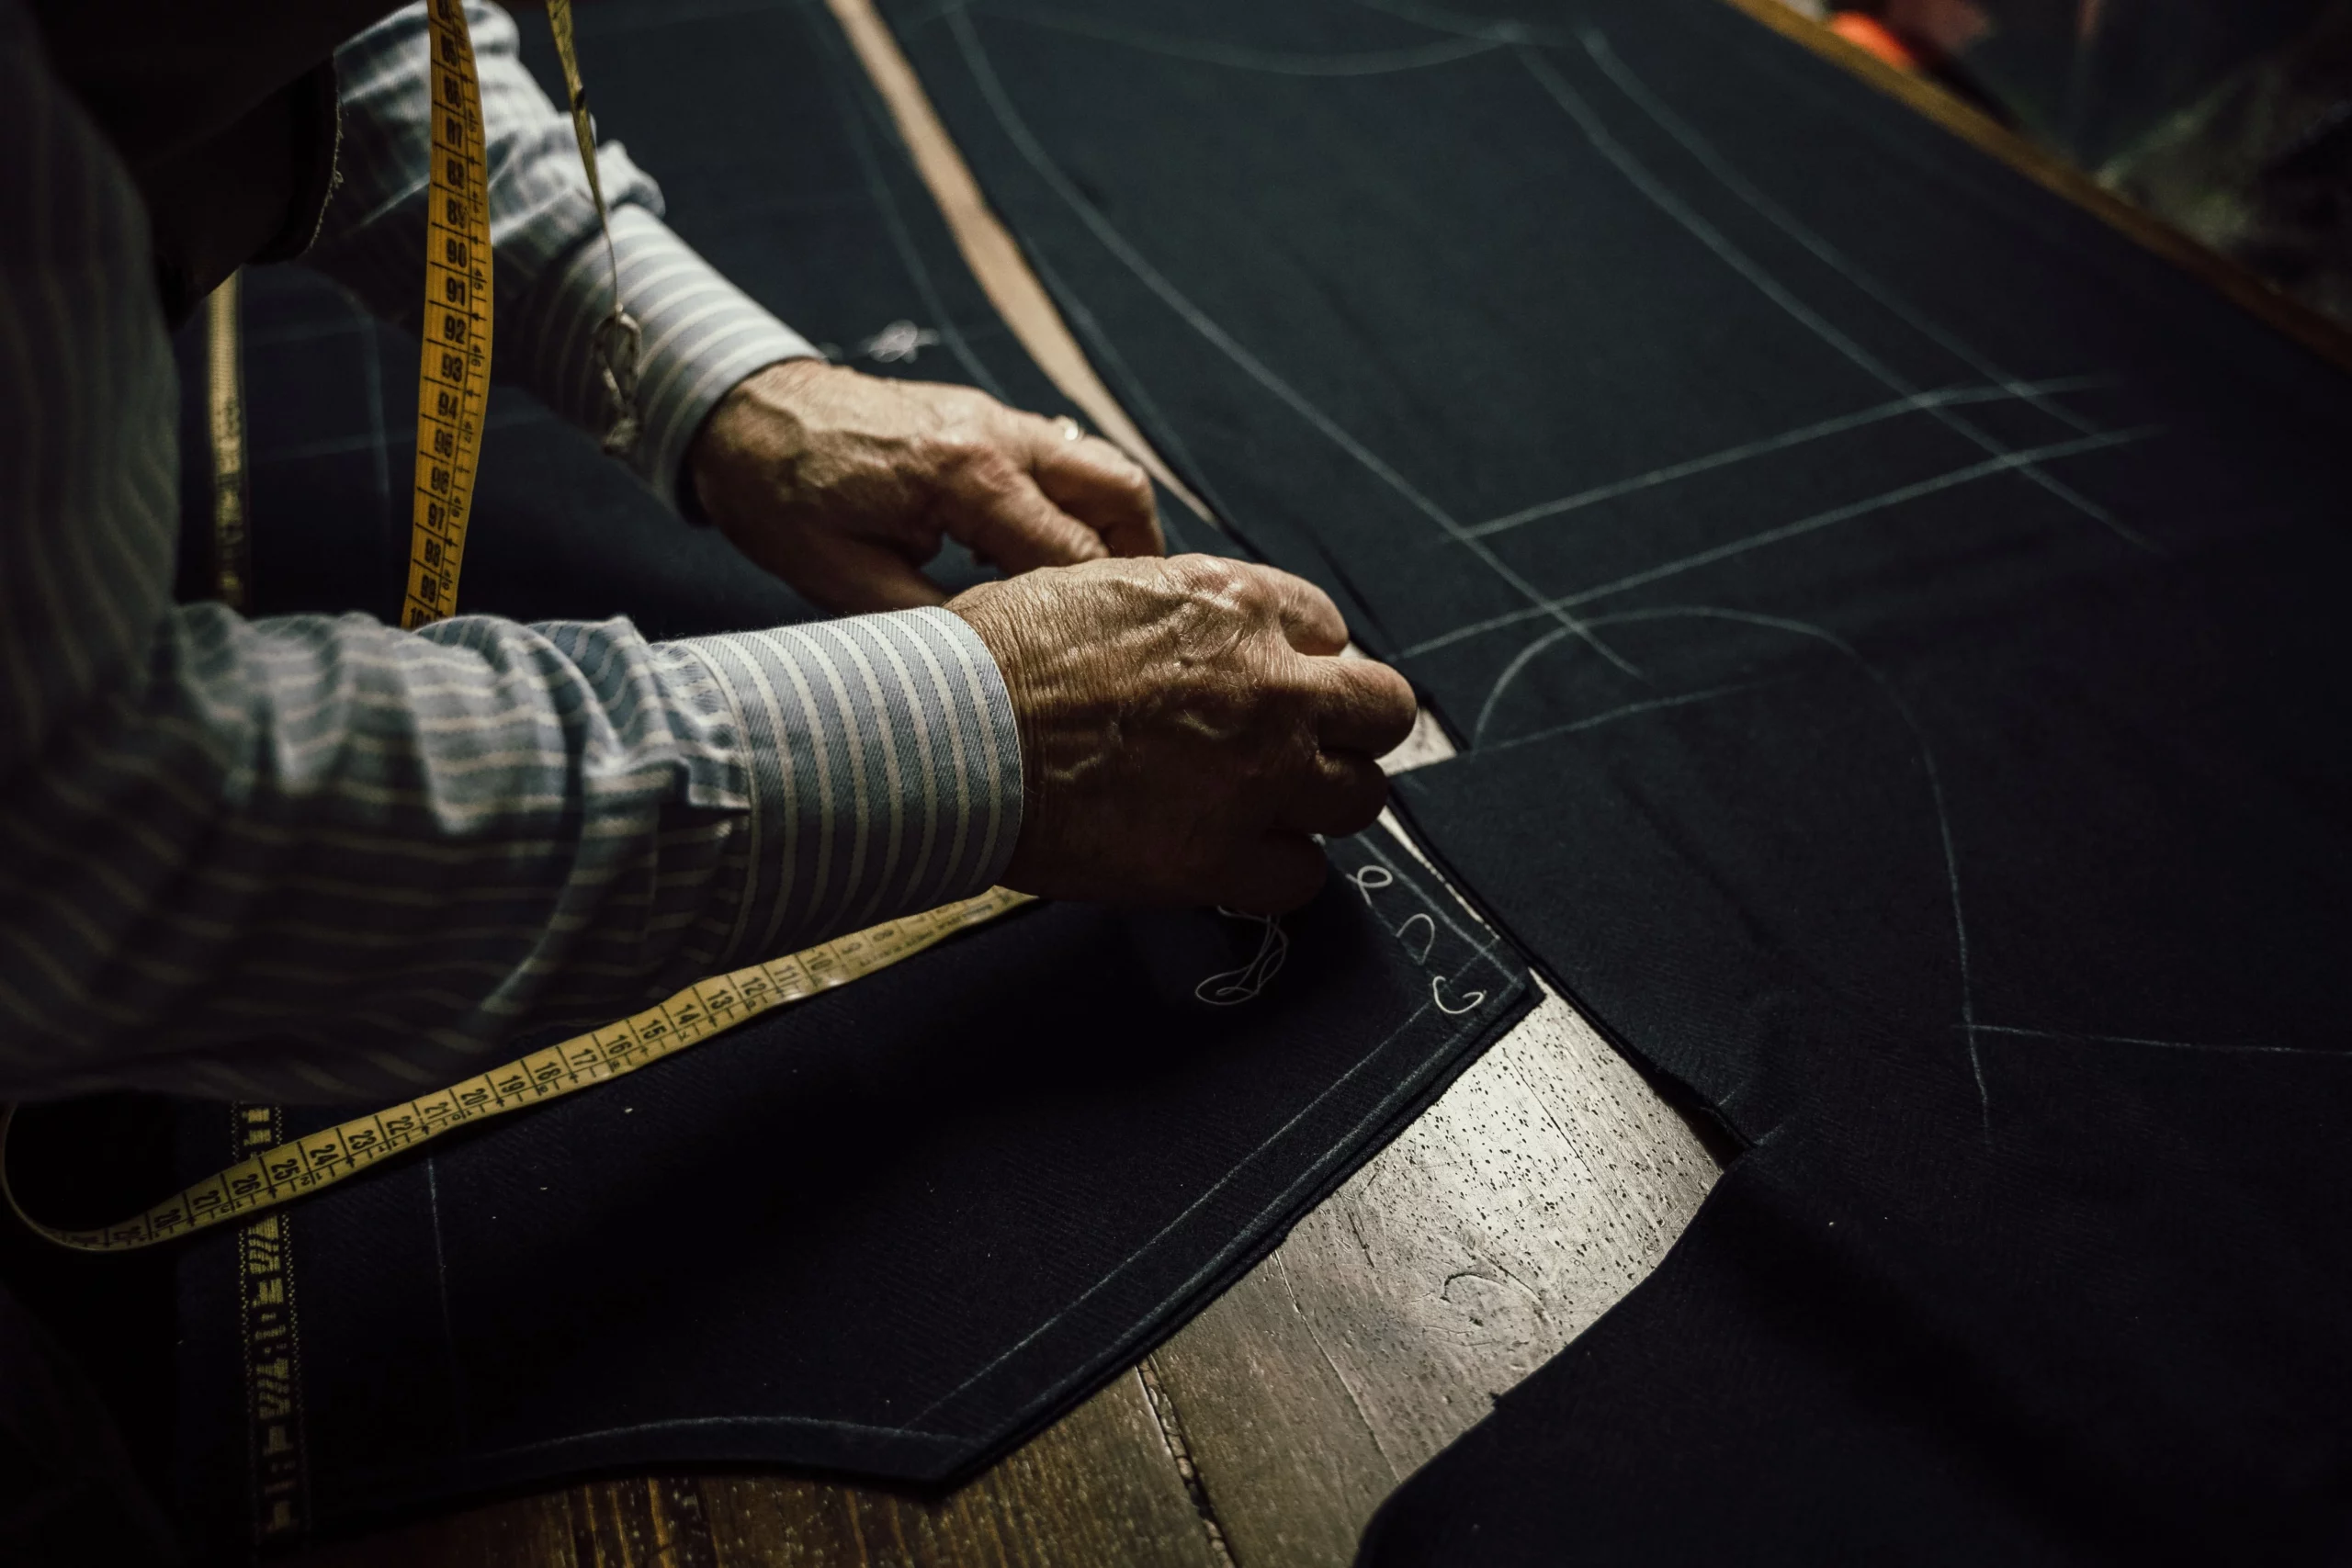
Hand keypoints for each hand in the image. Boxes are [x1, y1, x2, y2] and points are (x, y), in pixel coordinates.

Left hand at [687, 359, 1163, 611]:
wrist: (747, 413)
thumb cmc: (782, 495)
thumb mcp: (843, 579)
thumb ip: (932, 620)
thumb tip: (998, 663)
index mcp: (967, 476)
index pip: (1074, 553)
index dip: (1092, 612)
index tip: (1098, 658)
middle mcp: (1001, 437)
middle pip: (1122, 494)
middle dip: (1136, 562)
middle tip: (1116, 622)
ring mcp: (1000, 420)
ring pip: (1104, 469)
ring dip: (1111, 531)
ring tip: (1080, 595)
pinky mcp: (989, 420)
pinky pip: (1064, 461)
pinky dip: (1074, 508)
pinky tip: (1029, 557)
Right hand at [947, 555, 1418, 911]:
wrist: (952, 733)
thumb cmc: (998, 656)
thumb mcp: (1100, 586)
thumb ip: (1178, 614)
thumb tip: (1192, 638)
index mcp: (1237, 604)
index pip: (1329, 630)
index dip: (1302, 664)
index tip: (1274, 685)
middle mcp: (1269, 685)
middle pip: (1382, 711)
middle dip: (1351, 730)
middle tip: (1305, 750)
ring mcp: (1258, 776)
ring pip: (1360, 799)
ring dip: (1321, 804)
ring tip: (1267, 809)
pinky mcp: (1223, 857)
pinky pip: (1301, 879)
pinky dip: (1274, 875)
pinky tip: (1231, 862)